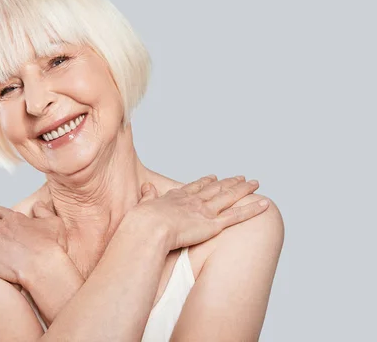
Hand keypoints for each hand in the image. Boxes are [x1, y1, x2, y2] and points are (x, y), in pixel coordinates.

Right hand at [133, 175, 268, 251]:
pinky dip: (252, 209)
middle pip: (216, 189)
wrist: (149, 228)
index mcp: (177, 197)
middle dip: (229, 183)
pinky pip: (238, 216)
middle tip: (240, 177)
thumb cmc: (142, 222)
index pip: (195, 187)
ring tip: (255, 183)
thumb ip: (148, 196)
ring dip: (244, 189)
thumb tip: (147, 186)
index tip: (213, 177)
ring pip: (230, 197)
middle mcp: (193, 200)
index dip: (205, 182)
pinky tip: (264, 204)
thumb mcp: (143, 205)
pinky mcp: (214, 224)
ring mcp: (205, 211)